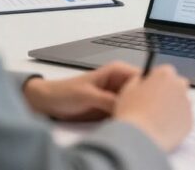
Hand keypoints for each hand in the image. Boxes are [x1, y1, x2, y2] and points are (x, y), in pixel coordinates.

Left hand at [23, 62, 139, 120]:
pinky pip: (124, 113)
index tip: (147, 102)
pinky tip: (122, 123)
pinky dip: (125, 118)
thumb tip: (127, 105)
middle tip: (137, 114)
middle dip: (141, 103)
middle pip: (141, 92)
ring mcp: (117, 96)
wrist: (47, 103)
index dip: (148, 88)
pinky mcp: (112, 108)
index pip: (143, 77)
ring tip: (128, 119)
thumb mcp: (87, 96)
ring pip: (134, 104)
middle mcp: (120, 83)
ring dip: (133, 111)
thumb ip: (108, 100)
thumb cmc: (64, 92)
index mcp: (117, 72)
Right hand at [114, 64, 192, 152]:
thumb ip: (139, 81)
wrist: (140, 138)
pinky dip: (174, 124)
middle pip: (175, 86)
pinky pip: (182, 120)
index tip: (149, 90)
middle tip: (152, 107)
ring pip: (179, 104)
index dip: (155, 82)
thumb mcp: (128, 90)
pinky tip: (160, 130)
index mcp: (165, 74)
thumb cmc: (131, 113)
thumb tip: (144, 82)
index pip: (163, 72)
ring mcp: (187, 104)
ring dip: (170, 109)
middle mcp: (180, 85)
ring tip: (154, 121)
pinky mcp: (189, 121)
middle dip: (166, 94)